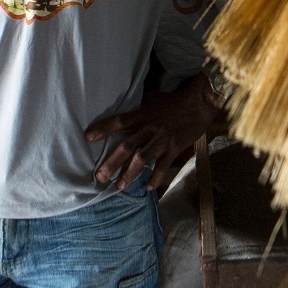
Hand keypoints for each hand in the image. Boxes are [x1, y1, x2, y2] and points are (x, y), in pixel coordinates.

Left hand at [87, 76, 221, 192]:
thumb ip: (140, 109)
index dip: (103, 129)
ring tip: (119, 186)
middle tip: (100, 177)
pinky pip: (162, 165)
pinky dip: (156, 177)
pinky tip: (148, 187)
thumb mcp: (153, 100)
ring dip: (129, 174)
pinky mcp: (174, 148)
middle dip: (111, 163)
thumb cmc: (174, 101)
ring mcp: (161, 139)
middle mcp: (149, 128)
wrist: (199, 103)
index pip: (119, 122)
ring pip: (142, 159)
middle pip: (126, 146)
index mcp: (142, 114)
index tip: (88, 137)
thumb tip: (126, 113)